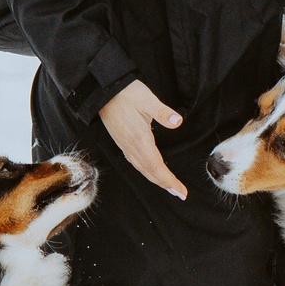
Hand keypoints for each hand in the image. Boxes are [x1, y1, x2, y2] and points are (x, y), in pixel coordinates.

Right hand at [99, 79, 186, 199]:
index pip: (157, 167)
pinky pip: (137, 163)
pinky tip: (152, 172)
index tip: (181, 191)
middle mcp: (132, 147)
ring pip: (143, 169)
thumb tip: (178, 121)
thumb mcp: (147, 99)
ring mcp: (126, 146)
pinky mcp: (123, 143)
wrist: (103, 91)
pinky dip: (148, 172)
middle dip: (166, 185)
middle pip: (151, 172)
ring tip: (170, 187)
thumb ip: (163, 112)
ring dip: (157, 180)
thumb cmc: (126, 94)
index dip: (169, 181)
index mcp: (140, 139)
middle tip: (180, 194)